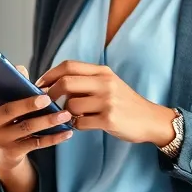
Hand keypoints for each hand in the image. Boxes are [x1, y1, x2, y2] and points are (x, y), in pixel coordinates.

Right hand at [0, 65, 74, 171]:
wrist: (5, 154)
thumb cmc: (9, 121)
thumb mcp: (7, 105)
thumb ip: (13, 87)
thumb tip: (20, 70)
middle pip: (8, 111)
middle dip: (28, 104)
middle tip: (46, 98)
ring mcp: (0, 140)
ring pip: (26, 128)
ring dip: (47, 121)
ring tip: (65, 115)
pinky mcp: (13, 152)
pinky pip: (36, 144)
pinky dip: (53, 138)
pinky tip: (66, 132)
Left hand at [36, 60, 176, 145]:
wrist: (151, 120)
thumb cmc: (125, 103)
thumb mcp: (109, 84)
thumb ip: (86, 81)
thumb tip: (54, 83)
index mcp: (103, 72)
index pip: (69, 66)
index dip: (50, 74)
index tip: (40, 85)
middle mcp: (105, 83)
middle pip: (66, 82)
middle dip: (52, 93)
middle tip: (47, 102)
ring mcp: (107, 101)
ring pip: (71, 105)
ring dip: (67, 113)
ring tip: (74, 116)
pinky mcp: (109, 119)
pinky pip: (80, 122)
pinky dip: (77, 125)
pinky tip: (83, 125)